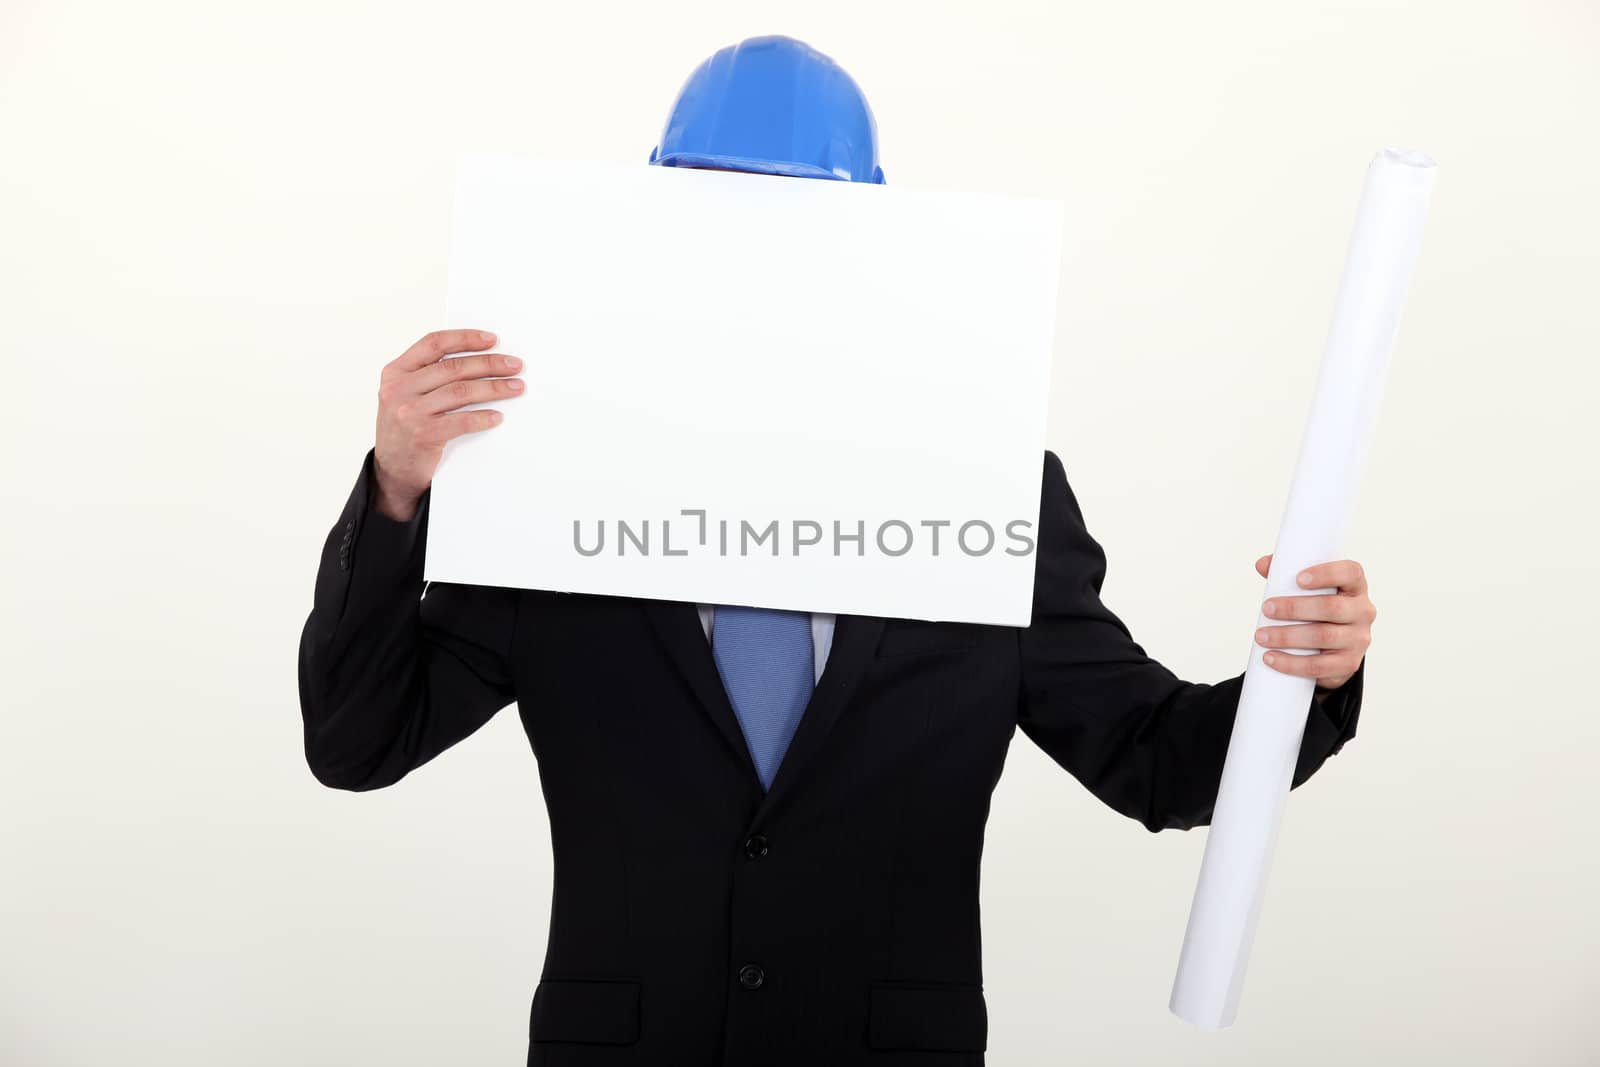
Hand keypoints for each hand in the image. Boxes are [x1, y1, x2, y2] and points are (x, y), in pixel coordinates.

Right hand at [372, 329, 523, 520]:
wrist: (391, 470)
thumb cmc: (405, 428)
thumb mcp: (405, 394)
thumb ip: (428, 375)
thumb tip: (478, 359)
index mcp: (396, 372)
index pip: (434, 344)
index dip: (465, 338)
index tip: (492, 340)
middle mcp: (399, 389)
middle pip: (453, 367)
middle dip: (489, 363)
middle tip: (514, 365)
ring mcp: (410, 412)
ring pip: (461, 391)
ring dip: (494, 388)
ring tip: (515, 387)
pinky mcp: (423, 435)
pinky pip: (462, 421)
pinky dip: (483, 417)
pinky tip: (498, 417)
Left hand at [1252, 555, 1374, 689]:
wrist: (1331, 650)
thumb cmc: (1316, 610)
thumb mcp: (1307, 591)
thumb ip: (1286, 574)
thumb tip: (1263, 564)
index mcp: (1354, 586)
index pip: (1350, 573)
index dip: (1326, 574)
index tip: (1298, 579)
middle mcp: (1362, 611)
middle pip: (1332, 608)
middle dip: (1295, 608)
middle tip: (1266, 608)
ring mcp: (1358, 639)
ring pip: (1324, 637)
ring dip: (1287, 636)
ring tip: (1261, 636)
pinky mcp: (1348, 664)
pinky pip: (1319, 666)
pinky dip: (1291, 663)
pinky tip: (1270, 658)